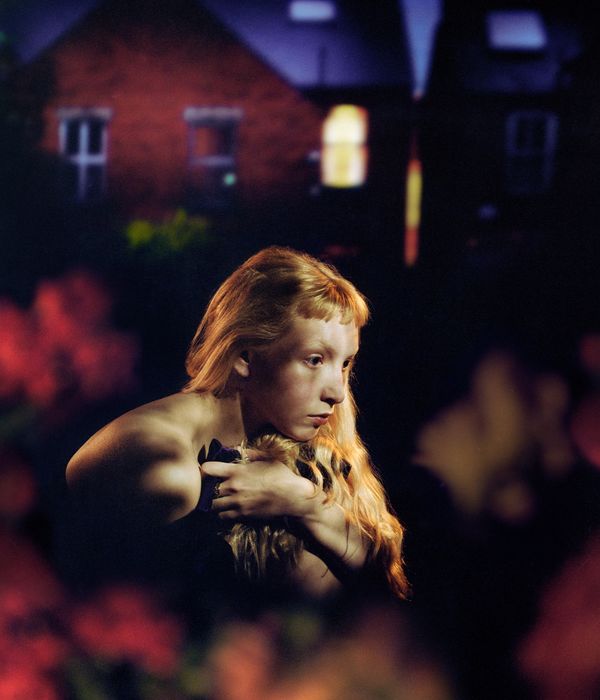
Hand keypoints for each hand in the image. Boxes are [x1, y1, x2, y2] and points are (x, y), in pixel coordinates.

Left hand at [201, 449, 315, 520]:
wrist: (292, 497)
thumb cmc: (281, 475)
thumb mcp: (266, 458)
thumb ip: (249, 454)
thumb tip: (236, 450)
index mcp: (237, 471)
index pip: (208, 469)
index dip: (204, 469)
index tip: (206, 470)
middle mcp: (234, 487)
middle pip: (207, 490)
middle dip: (206, 488)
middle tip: (209, 487)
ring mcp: (237, 503)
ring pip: (212, 506)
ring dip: (212, 502)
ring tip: (216, 499)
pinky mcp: (242, 515)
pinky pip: (222, 517)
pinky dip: (221, 513)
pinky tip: (225, 509)